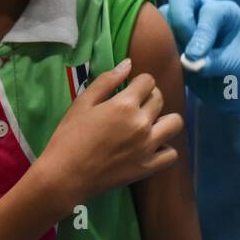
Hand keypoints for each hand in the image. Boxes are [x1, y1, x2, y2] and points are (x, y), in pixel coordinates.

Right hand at [36, 58, 182, 210]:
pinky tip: (151, 146)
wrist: (64, 176)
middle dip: (149, 96)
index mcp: (125, 105)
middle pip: (160, 99)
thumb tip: (129, 63)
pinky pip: (171, 154)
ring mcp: (147, 147)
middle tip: (135, 105)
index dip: (139, 82)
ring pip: (174, 123)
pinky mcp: (148, 167)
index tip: (130, 89)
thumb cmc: (69, 137)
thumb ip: (106, 81)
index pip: (148, 81)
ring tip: (149, 124)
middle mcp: (141, 123)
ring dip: (164, 119)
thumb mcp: (82, 103)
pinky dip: (165, 148)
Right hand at [161, 0, 239, 118]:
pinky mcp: (173, 42)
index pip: (208, 11)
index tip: (195, 57)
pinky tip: (167, 65)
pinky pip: (156, 36)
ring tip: (176, 59)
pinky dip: (157, 48)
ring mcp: (186, 26)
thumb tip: (188, 63)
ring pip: (163, 15)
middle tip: (185, 50)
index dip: (200, 33)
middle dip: (178, 21)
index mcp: (224, 12)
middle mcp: (202, 12)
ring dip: (165, 35)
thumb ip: (215, 62)